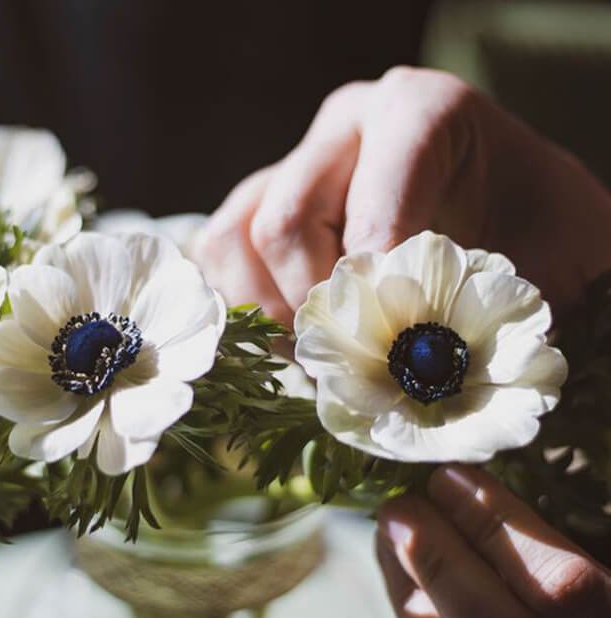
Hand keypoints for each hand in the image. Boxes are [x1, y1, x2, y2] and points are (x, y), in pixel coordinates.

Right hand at [194, 67, 610, 323]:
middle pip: (283, 222)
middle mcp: (342, 130)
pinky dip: (246, 307)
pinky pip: (218, 254)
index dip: (377, 283)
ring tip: (325, 344)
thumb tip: (400, 364)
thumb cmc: (529, 238)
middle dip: (315, 308)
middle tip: (356, 355)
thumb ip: (471, 301)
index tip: (399, 337)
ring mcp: (293, 164)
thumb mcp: (539, 258)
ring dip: (272, 312)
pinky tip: (294, 330)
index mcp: (418, 114)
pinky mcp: (258, 202)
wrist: (509, 217)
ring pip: (235, 239)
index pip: (373, 200)